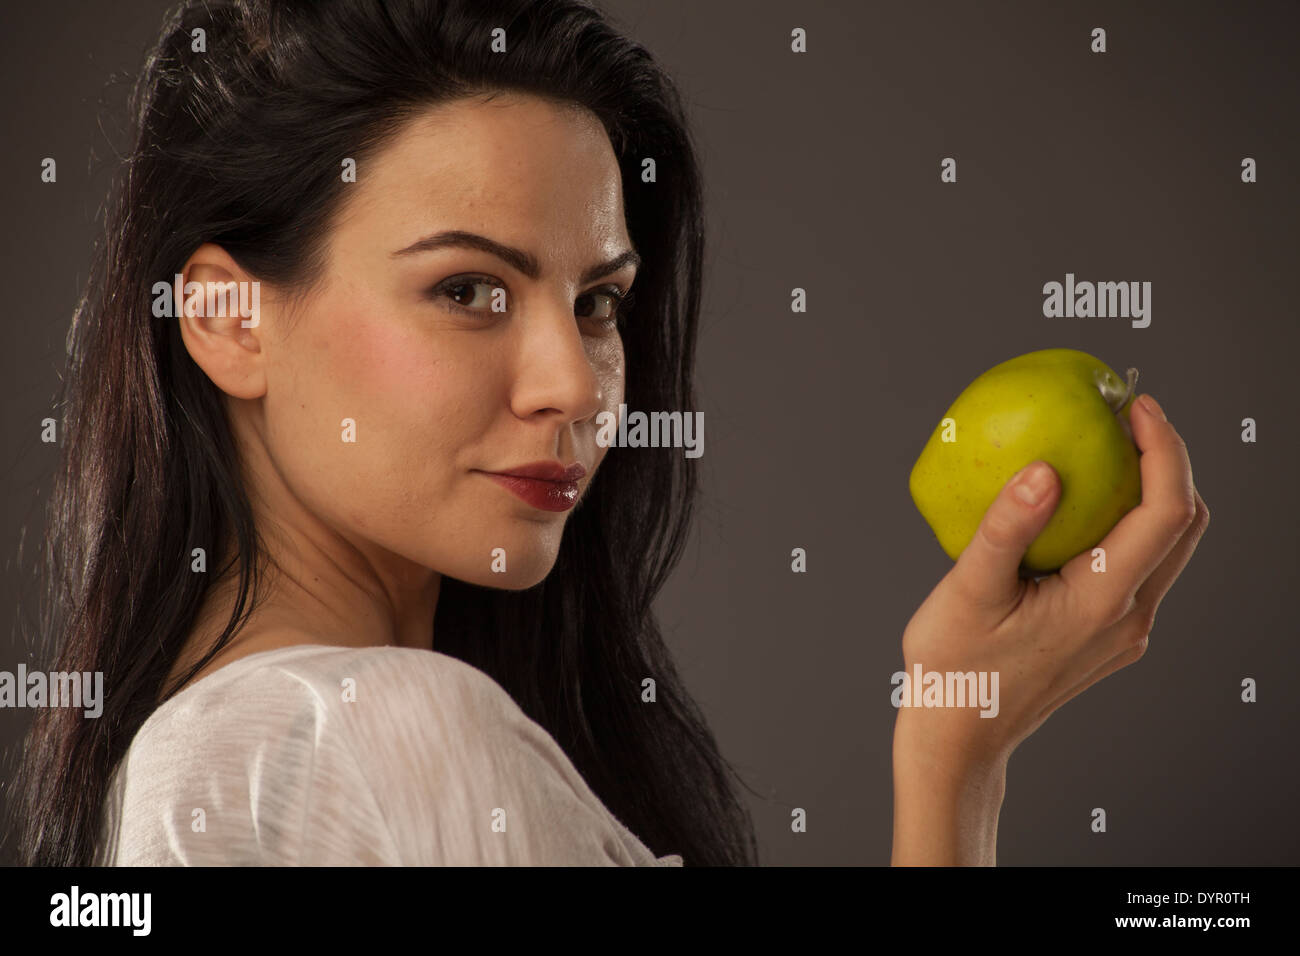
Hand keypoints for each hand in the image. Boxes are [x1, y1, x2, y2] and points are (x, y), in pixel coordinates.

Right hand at [897, 393, 1209, 769]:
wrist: (960, 738)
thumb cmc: (955, 670)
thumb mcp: (968, 591)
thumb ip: (1008, 528)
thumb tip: (1045, 470)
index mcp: (1103, 601)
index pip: (1166, 512)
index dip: (1165, 449)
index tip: (1136, 406)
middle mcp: (1129, 618)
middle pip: (1184, 525)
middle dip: (1168, 461)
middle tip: (1125, 418)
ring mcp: (1124, 632)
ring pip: (1167, 548)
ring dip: (1150, 493)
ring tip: (1104, 452)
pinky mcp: (1109, 638)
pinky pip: (1137, 569)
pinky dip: (1125, 525)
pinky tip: (1078, 509)